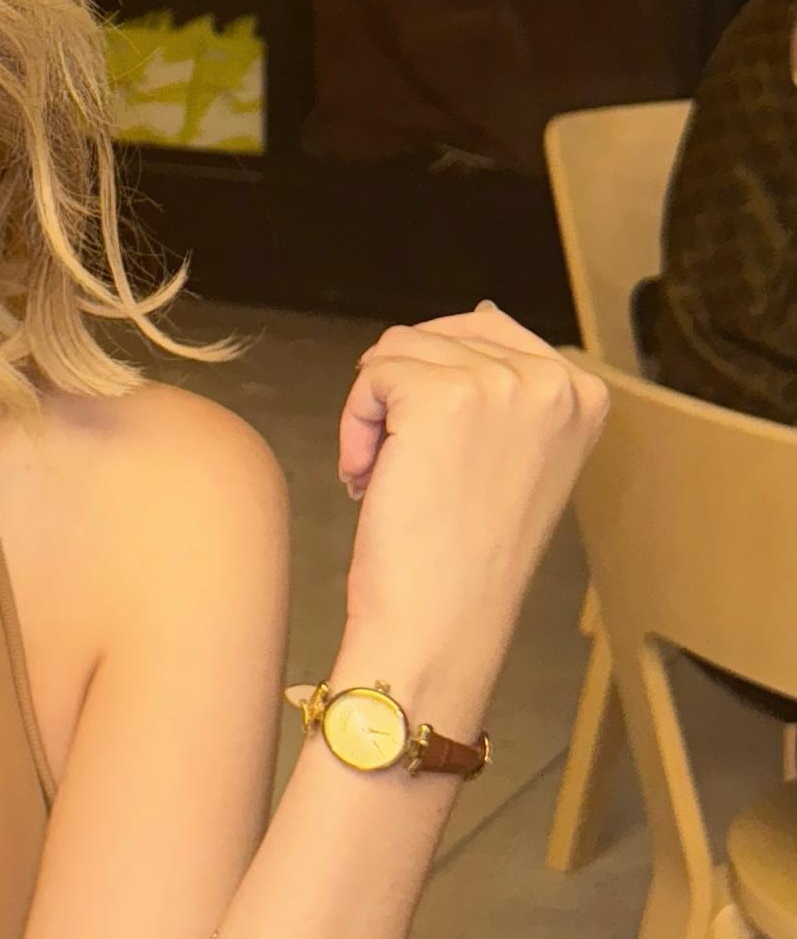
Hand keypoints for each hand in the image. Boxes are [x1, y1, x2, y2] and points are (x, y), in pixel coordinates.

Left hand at [335, 304, 605, 714]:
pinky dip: (354, 427)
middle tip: (413, 474)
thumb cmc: (466, 554)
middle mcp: (553, 381)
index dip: (440, 385)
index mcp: (584, 393)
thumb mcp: (518, 458)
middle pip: (436, 337)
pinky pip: (369, 376)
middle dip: (405, 400)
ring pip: (396, 353)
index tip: (447, 455)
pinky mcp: (439, 396)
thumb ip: (509, 389)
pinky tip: (370, 479)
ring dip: (376, 416)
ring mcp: (500, 385)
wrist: (443, 625)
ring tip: (393, 479)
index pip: (487, 330)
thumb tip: (478, 314)